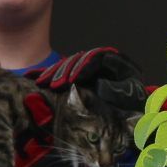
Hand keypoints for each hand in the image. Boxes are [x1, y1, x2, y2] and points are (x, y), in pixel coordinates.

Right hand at [32, 47, 146, 115]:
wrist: (131, 108)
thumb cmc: (133, 102)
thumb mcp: (131, 96)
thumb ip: (118, 91)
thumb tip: (99, 85)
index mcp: (113, 60)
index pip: (95, 58)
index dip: (82, 68)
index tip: (72, 81)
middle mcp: (98, 59)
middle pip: (77, 60)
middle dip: (63, 72)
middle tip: (53, 85)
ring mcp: (86, 66)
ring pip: (66, 65)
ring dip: (53, 74)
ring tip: (41, 84)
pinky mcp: (76, 74)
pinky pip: (60, 72)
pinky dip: (48, 75)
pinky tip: (33, 78)